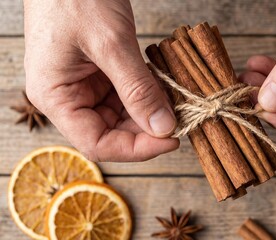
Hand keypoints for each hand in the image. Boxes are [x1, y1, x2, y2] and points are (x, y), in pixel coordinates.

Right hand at [24, 0, 177, 161]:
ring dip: (149, 112)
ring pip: (120, 116)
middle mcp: (66, 97)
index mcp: (55, 97)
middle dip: (147, 130)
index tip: (171, 140)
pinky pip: (124, 95)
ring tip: (174, 103)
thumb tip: (163, 127)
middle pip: (111, 133)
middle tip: (179, 120)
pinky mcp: (97, 73)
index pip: (97, 143)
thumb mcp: (111, 44)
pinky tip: (163, 88)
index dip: (137, 149)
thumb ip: (138, 89)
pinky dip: (145, 94)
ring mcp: (82, 85)